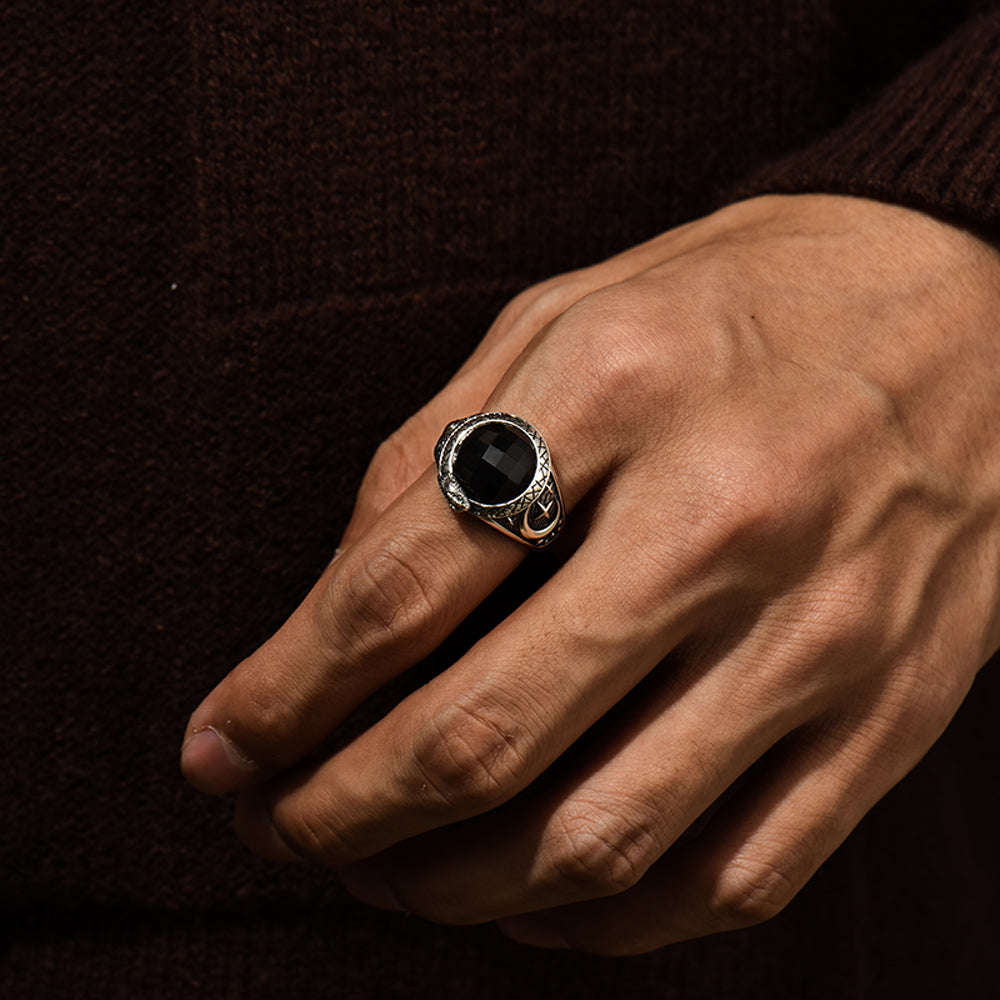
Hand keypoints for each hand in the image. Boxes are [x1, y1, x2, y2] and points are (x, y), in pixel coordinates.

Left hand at [181, 194, 999, 953]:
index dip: (282, 694)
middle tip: (280, 826)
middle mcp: (724, 519)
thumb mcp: (566, 317)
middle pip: (483, 735)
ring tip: (383, 875)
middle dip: (342, 812)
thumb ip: (435, 454)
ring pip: (597, 839)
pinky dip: (600, 921)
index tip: (221, 748)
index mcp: (620, 389)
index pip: (399, 589)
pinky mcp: (887, 710)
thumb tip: (333, 616)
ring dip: (452, 888)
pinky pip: (730, 877)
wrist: (968, 305)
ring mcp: (820, 632)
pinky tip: (531, 897)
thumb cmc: (742, 304)